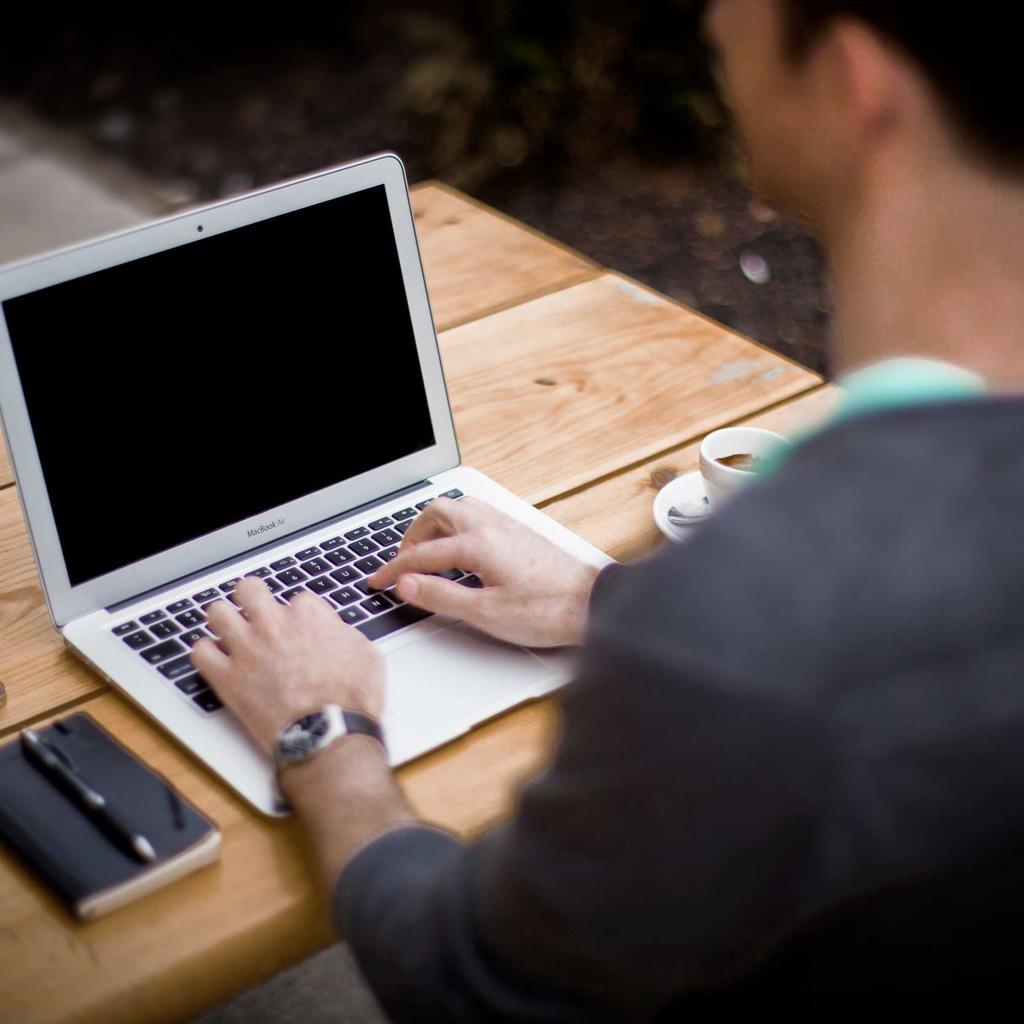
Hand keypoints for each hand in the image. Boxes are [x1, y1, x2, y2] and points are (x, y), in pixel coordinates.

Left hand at [190, 578, 383, 753]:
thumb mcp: (367, 655)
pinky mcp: (227, 678)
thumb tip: (337, 633)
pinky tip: (215, 659)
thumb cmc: (350, 700)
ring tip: (229, 630)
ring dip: (223, 619)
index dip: (297, 615)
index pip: (296, 598)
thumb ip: (346, 634)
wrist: (329, 735)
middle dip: (252, 597)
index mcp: (308, 616)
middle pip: (249, 589)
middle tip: (255, 610)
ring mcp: (247, 649)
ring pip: (217, 613)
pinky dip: (205, 653)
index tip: (298, 628)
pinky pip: (200, 652)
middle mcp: (273, 625)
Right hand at [368, 497, 598, 647]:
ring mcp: (508, 525)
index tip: (378, 581)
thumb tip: (407, 585)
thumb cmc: (546, 610)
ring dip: (435, 525)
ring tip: (426, 552)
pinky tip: (460, 548)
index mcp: (478, 544)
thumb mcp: (485, 613)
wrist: (592, 604)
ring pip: (459, 508)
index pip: (422, 554)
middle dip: (412, 535)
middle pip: (437, 512)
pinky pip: (477, 514)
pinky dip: (457, 525)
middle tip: (402, 562)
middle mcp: (491, 526)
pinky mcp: (520, 531)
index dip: (394, 569)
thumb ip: (441, 596)